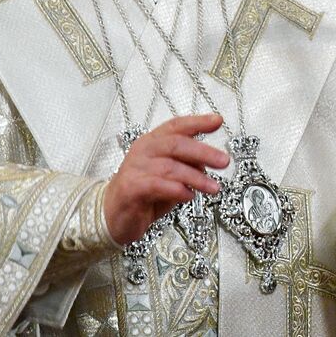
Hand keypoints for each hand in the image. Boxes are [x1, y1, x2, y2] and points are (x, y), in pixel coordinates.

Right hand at [103, 113, 229, 244]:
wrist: (112, 215)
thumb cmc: (143, 193)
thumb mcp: (169, 177)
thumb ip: (185, 166)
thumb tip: (207, 164)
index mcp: (152, 142)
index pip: (176, 126)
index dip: (197, 122)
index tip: (218, 121)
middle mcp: (143, 150)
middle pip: (176, 144)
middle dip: (204, 152)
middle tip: (224, 161)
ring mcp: (135, 168)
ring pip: (170, 166)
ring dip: (196, 177)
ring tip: (213, 188)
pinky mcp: (131, 188)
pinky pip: (158, 185)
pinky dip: (177, 190)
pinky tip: (189, 196)